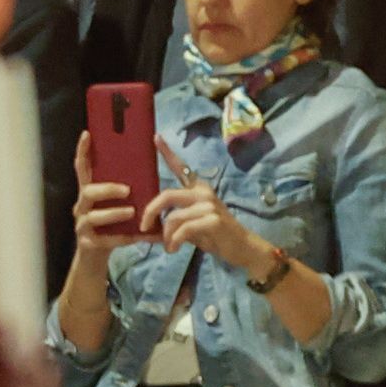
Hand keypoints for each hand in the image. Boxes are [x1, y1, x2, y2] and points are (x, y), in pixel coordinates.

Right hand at [71, 133, 139, 257]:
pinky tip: (138, 238)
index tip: (87, 134)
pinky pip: (105, 239)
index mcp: (89, 192)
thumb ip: (128, 190)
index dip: (82, 151)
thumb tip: (152, 169)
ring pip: (93, 216)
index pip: (82, 168)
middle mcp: (82, 206)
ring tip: (131, 212)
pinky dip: (123, 238)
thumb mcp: (118, 205)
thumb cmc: (111, 226)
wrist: (96, 257)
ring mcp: (82, 225)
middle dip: (107, 189)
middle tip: (127, 190)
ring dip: (113, 213)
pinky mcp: (88, 243)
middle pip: (88, 192)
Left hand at [146, 139, 265, 269]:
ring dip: (166, 235)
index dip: (167, 153)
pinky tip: (173, 249)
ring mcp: (209, 205)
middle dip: (151, 211)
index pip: (181, 168)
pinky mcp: (212, 220)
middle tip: (144, 227)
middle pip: (167, 195)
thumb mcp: (190, 227)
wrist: (241, 248)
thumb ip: (171, 224)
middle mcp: (203, 192)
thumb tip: (145, 230)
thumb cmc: (215, 236)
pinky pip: (183, 230)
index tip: (156, 137)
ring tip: (169, 247)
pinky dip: (174, 241)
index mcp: (198, 190)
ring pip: (173, 217)